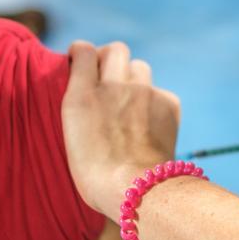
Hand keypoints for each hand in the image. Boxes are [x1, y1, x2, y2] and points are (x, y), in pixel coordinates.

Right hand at [62, 41, 180, 214]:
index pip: (84, 51)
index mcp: (82, 96)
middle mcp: (113, 86)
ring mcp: (143, 92)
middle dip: (111, 58)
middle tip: (109, 76)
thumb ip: (80, 105)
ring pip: (140, 67)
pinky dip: (154, 102)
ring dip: (133, 78)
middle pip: (116, 50)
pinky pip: (160, 91)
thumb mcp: (71, 137)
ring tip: (130, 101)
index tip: (82, 59)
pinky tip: (149, 123)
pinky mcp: (167, 102)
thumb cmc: (96, 175)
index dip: (83, 53)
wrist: (138, 189)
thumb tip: (86, 90)